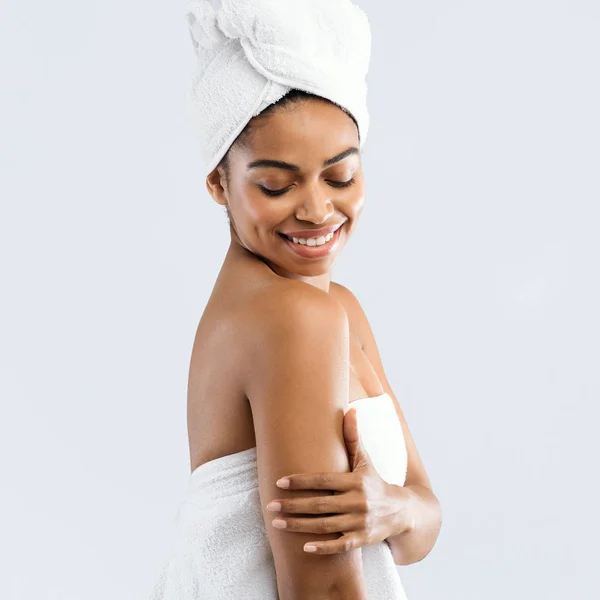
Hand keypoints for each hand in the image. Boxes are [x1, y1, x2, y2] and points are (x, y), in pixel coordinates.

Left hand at [266, 406, 413, 553]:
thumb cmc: (375, 482)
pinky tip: (303, 548)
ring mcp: (360, 522)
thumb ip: (353, 438)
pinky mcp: (362, 540)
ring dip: (299, 526)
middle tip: (270, 505)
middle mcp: (358, 502)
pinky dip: (323, 548)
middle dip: (293, 506)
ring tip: (277, 523)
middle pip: (320, 505)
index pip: (323, 480)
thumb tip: (350, 409)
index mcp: (355, 481)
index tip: (279, 481)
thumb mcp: (365, 461)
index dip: (301, 481)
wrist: (401, 511)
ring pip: (325, 526)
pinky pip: (340, 546)